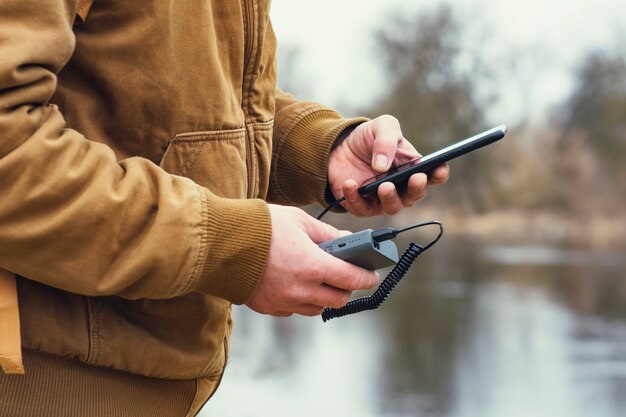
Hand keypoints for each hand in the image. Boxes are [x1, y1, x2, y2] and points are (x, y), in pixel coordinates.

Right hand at [246, 204, 378, 316]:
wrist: (219, 242)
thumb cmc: (260, 227)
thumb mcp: (298, 220)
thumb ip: (327, 233)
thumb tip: (348, 240)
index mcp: (312, 265)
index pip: (351, 279)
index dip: (366, 278)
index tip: (372, 276)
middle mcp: (300, 289)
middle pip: (338, 299)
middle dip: (346, 288)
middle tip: (345, 274)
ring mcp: (283, 302)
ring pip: (317, 308)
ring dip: (324, 295)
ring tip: (319, 278)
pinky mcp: (268, 307)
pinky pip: (294, 310)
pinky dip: (301, 300)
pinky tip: (295, 283)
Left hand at [328, 115, 449, 215]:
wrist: (339, 146)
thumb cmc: (368, 138)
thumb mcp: (382, 127)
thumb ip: (386, 140)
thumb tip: (382, 165)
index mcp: (413, 167)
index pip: (433, 175)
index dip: (439, 174)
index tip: (440, 169)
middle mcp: (401, 186)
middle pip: (415, 195)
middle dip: (417, 188)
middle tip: (416, 178)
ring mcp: (382, 198)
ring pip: (393, 207)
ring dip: (390, 198)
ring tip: (384, 185)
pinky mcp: (362, 205)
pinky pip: (361, 208)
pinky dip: (356, 198)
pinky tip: (351, 184)